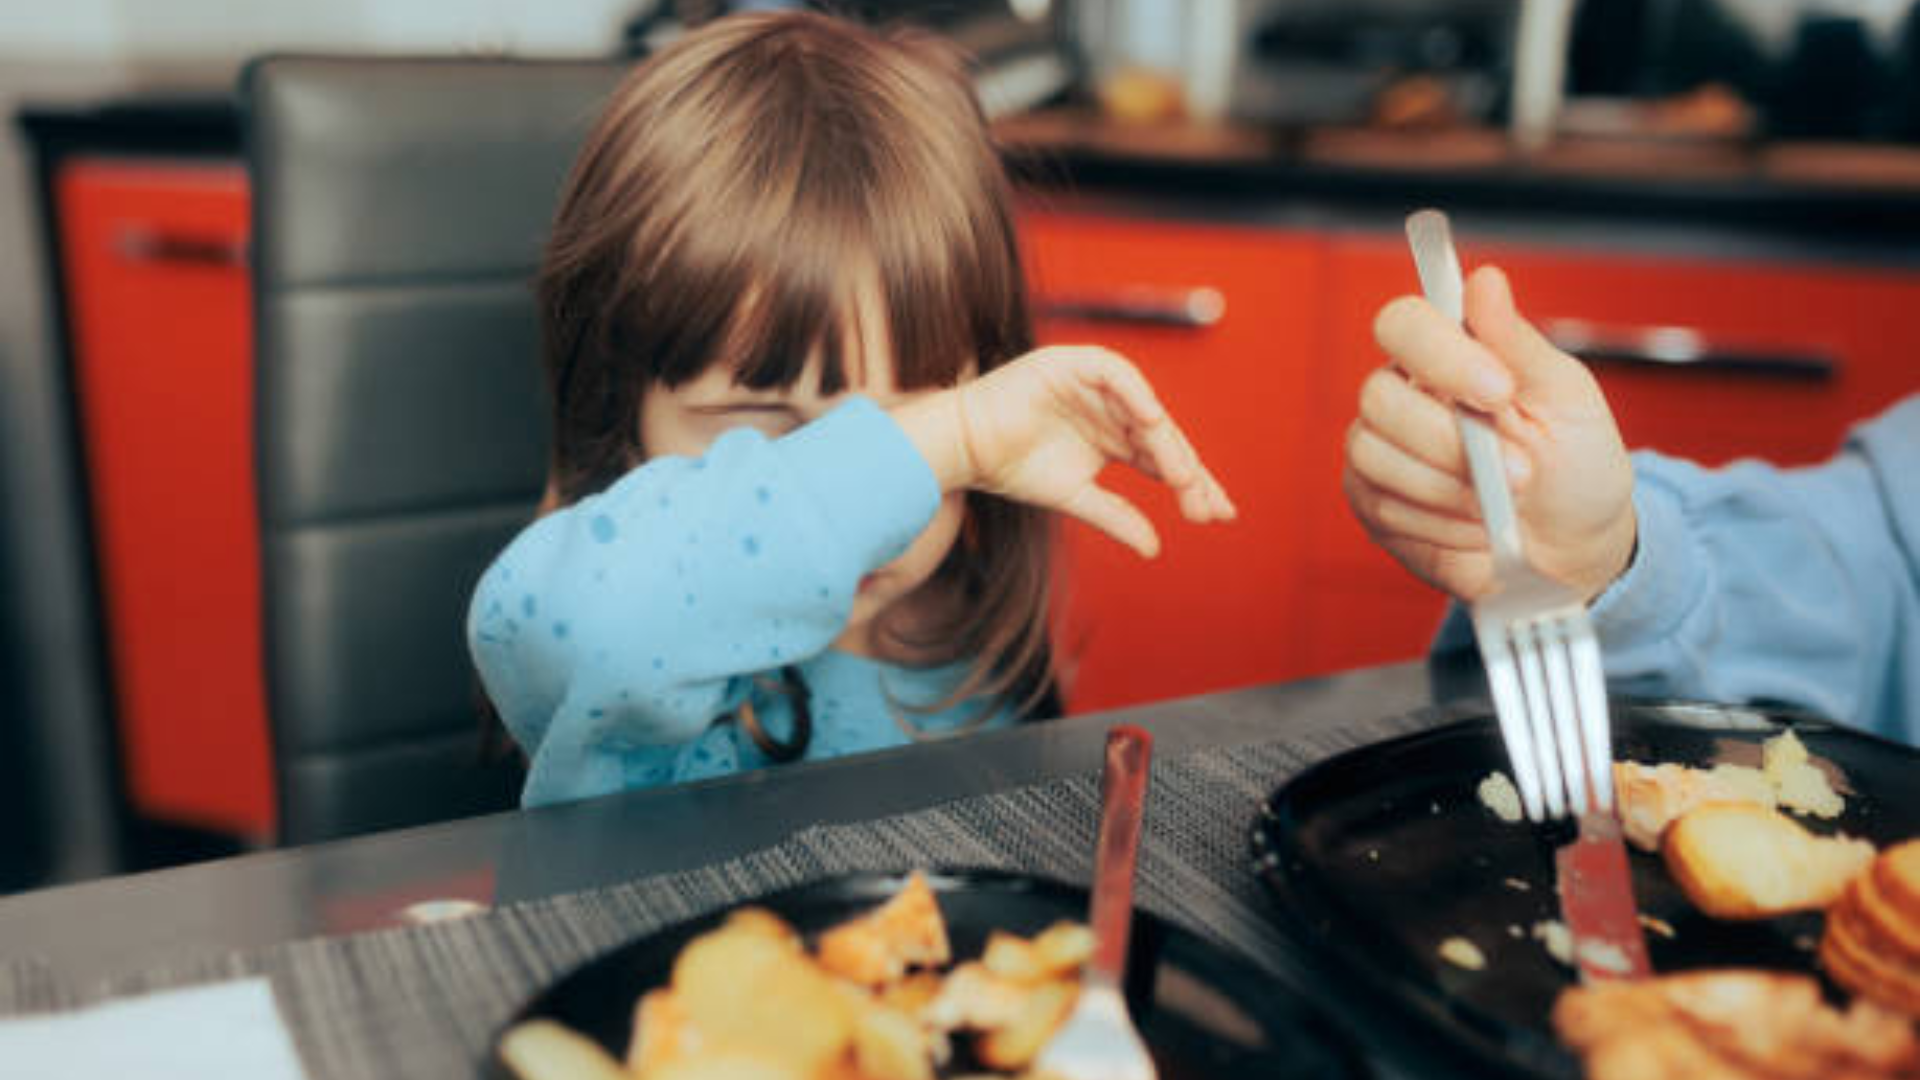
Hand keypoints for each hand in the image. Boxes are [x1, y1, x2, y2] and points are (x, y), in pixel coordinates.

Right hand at [896, 345, 1234, 557]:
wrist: (965, 446)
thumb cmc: (1011, 468)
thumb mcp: (1074, 497)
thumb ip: (1116, 516)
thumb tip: (1155, 549)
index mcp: (1115, 437)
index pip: (1164, 459)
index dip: (1193, 483)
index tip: (1218, 514)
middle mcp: (1113, 409)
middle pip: (1163, 437)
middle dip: (1187, 472)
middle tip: (1206, 505)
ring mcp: (1096, 384)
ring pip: (1144, 410)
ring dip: (1165, 442)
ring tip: (1182, 477)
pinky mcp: (1074, 364)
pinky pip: (1115, 374)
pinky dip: (1135, 394)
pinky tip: (1152, 422)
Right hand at [1343, 265, 1635, 602]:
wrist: (1573, 549)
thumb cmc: (1574, 466)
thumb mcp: (1566, 398)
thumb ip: (1518, 342)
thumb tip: (1485, 280)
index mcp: (1448, 357)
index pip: (1403, 324)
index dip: (1441, 354)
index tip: (1499, 391)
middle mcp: (1403, 396)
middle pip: (1378, 396)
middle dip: (1450, 441)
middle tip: (1517, 471)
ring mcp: (1379, 452)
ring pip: (1375, 455)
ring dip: (1452, 489)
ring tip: (1501, 503)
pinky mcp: (1372, 505)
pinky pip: (1383, 507)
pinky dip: (1441, 523)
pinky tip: (1475, 525)